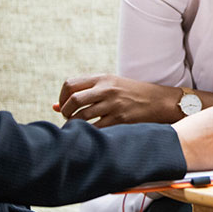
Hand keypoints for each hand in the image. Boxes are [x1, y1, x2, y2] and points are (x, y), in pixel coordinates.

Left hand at [54, 74, 180, 125]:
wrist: (158, 101)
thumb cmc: (130, 93)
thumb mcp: (109, 86)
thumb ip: (83, 93)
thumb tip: (54, 106)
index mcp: (102, 78)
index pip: (70, 84)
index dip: (61, 97)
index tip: (63, 105)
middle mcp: (107, 89)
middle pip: (73, 100)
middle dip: (65, 112)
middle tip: (67, 117)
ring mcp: (113, 104)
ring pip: (82, 116)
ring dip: (74, 124)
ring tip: (77, 126)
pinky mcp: (120, 119)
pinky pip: (96, 128)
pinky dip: (88, 133)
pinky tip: (89, 133)